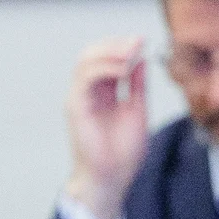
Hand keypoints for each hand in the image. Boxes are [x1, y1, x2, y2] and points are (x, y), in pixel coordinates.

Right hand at [62, 35, 150, 218]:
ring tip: (132, 51)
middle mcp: (87, 91)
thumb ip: (136, 85)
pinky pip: (86, 78)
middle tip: (137, 41)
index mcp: (101, 92)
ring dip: (110, 52)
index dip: (121, 46)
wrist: (113, 177)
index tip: (142, 41)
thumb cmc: (123, 151)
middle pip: (93, 53)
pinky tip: (124, 68)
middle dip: (115, 44)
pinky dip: (104, 68)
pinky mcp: (76, 106)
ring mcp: (79, 97)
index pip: (105, 58)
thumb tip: (141, 58)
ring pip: (86, 60)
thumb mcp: (137, 109)